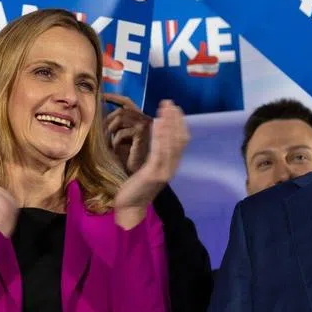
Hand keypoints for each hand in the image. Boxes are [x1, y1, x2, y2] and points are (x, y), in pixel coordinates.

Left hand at [105, 93, 151, 174]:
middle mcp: (146, 119)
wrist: (135, 172)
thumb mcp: (118, 136)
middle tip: (101, 134)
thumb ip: (114, 124)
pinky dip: (115, 141)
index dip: (114, 97)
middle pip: (121, 111)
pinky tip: (115, 149)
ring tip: (109, 143)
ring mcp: (145, 125)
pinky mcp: (142, 133)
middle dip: (108, 121)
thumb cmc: (126, 156)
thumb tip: (100, 109)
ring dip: (110, 130)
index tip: (102, 96)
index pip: (127, 102)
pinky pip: (121, 132)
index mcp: (141, 119)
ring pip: (120, 118)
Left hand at [114, 101, 189, 228]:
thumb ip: (155, 155)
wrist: (130, 208)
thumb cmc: (135, 188)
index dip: (179, 123)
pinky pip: (160, 151)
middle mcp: (172, 167)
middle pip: (179, 139)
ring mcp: (165, 171)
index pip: (181, 141)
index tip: (175, 109)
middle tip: (170, 103)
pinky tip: (158, 123)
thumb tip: (156, 137)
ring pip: (172, 143)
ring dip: (169, 123)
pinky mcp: (154, 174)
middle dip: (175, 119)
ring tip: (165, 108)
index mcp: (171, 165)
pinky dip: (161, 136)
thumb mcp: (148, 168)